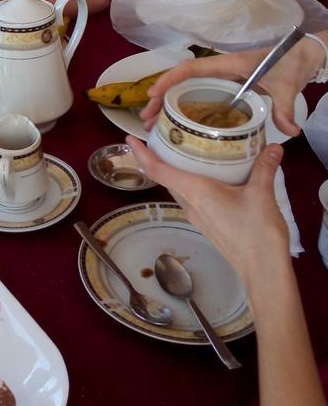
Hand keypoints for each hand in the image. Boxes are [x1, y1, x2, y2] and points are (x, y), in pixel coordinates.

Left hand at [127, 136, 289, 289]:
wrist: (262, 270)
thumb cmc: (257, 232)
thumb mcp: (262, 193)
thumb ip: (265, 167)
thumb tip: (274, 146)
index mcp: (195, 191)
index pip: (158, 170)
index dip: (142, 153)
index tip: (131, 138)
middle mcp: (190, 203)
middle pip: (165, 177)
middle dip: (158, 157)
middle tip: (162, 135)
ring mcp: (197, 216)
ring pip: (178, 188)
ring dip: (175, 170)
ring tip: (183, 151)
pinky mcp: (206, 224)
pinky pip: (191, 198)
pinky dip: (191, 182)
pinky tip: (207, 176)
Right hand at [140, 36, 325, 135]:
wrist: (302, 55)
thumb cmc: (290, 62)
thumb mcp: (287, 85)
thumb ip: (285, 107)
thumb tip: (290, 131)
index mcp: (228, 65)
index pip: (191, 69)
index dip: (170, 80)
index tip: (153, 94)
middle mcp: (219, 71)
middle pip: (182, 83)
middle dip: (161, 99)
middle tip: (146, 119)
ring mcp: (221, 80)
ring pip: (187, 91)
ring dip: (168, 106)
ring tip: (154, 126)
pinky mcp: (226, 89)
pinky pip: (199, 97)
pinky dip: (184, 109)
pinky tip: (177, 125)